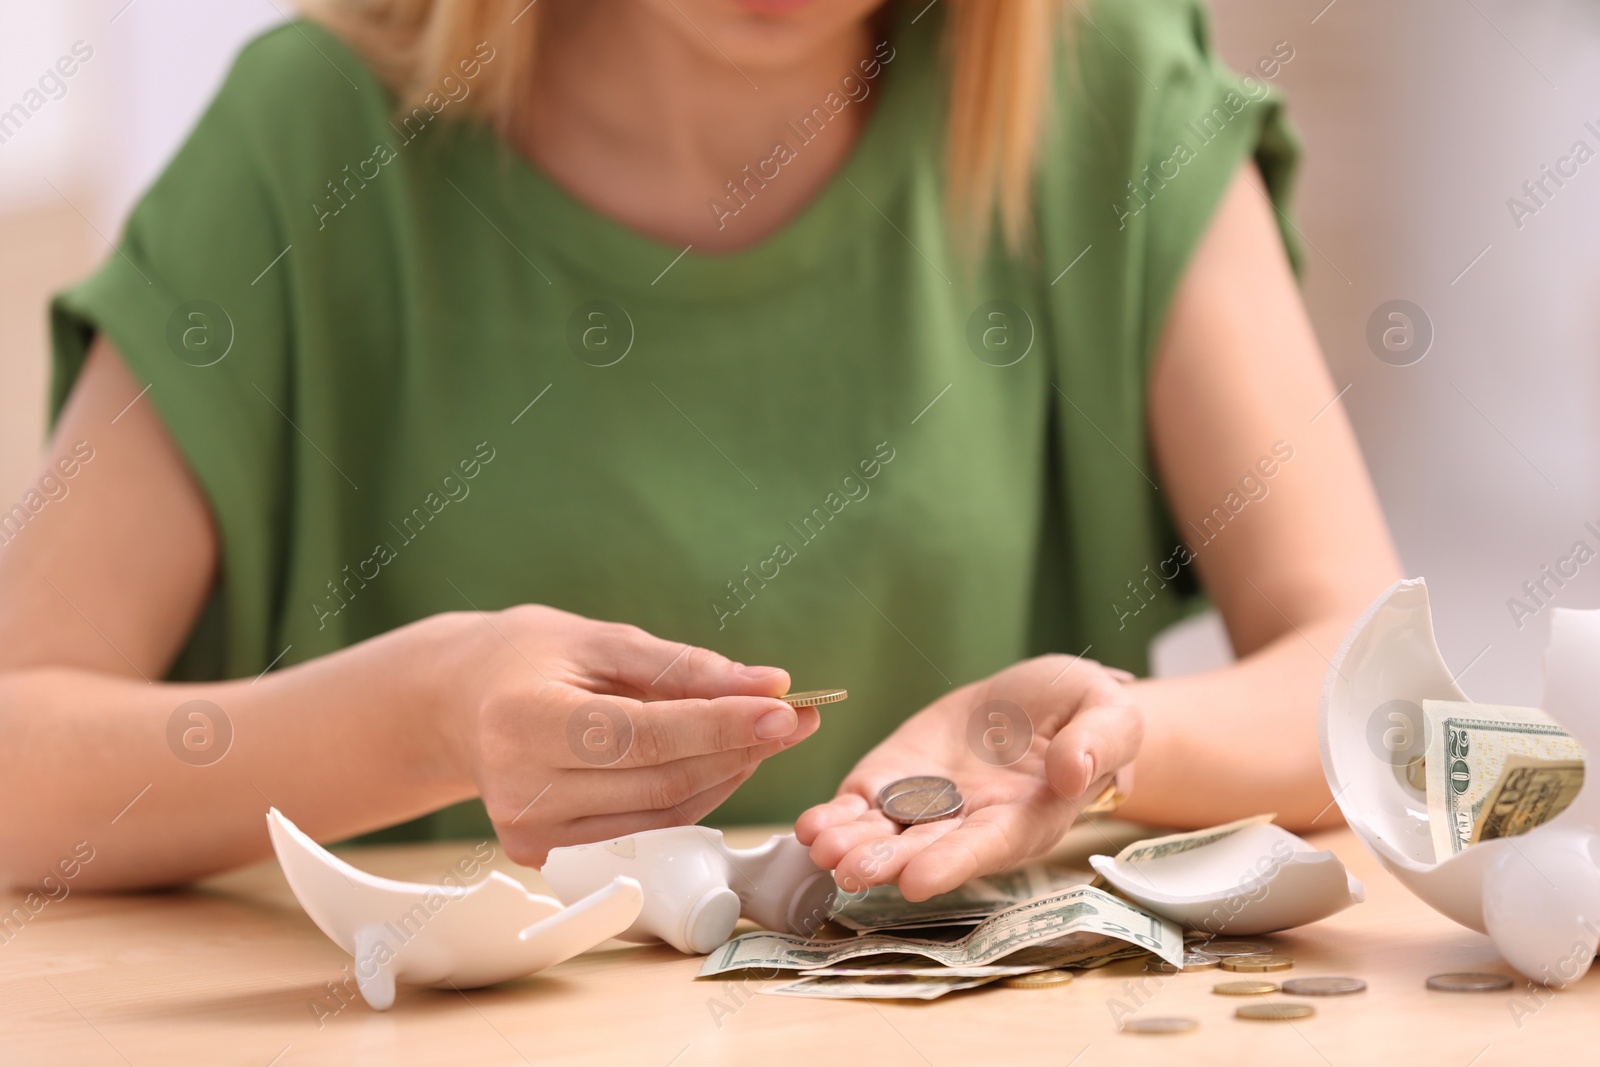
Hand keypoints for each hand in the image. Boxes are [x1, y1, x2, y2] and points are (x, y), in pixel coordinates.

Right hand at [429, 605, 817, 864]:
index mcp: (522, 720)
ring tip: (763, 732)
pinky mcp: (545, 858)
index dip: (719, 725)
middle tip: (795, 715)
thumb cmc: (534, 659)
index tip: (786, 708)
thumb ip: (685, 666)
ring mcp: (530, 835)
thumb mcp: (603, 641)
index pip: (641, 735)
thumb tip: (770, 685)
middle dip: (739, 748)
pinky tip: (719, 762)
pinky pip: (645, 833)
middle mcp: (519, 789)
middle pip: (659, 781)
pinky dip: (693, 798)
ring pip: (662, 815)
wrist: (461, 703)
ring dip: (726, 775)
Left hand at [795, 655, 1140, 900]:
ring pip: (886, 835)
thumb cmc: (1085, 716)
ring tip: (820, 844)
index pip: (985, 848)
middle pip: (926, 851)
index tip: (916, 880)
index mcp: (1026, 819)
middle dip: (888, 862)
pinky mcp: (896, 781)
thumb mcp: (1108, 716)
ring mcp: (928, 807)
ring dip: (852, 844)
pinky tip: (811, 824)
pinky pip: (862, 805)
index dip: (951, 864)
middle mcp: (972, 825)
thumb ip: (1097, 743)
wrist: (1043, 702)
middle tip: (851, 869)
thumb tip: (1074, 771)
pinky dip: (837, 816)